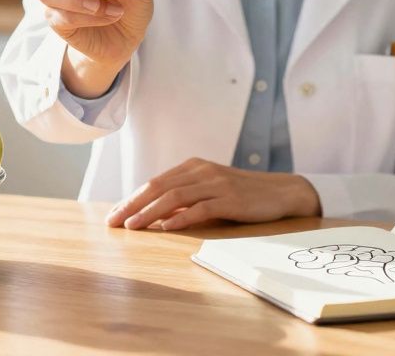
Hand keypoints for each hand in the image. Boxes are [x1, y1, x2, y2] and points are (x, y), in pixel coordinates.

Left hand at [105, 158, 321, 230]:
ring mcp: (216, 184)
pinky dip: (181, 218)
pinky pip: (201, 208)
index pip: (155, 182)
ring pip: (175, 196)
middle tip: (113, 222)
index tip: (114, 215)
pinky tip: (165, 228)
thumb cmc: (243, 195)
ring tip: (132, 227)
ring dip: (149, 212)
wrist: (282, 192)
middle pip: (158, 187)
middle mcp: (201, 171)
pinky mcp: (231, 199)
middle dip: (132, 205)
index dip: (132, 198)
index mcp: (193, 167)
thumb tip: (156, 216)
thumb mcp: (210, 191)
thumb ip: (186, 199)